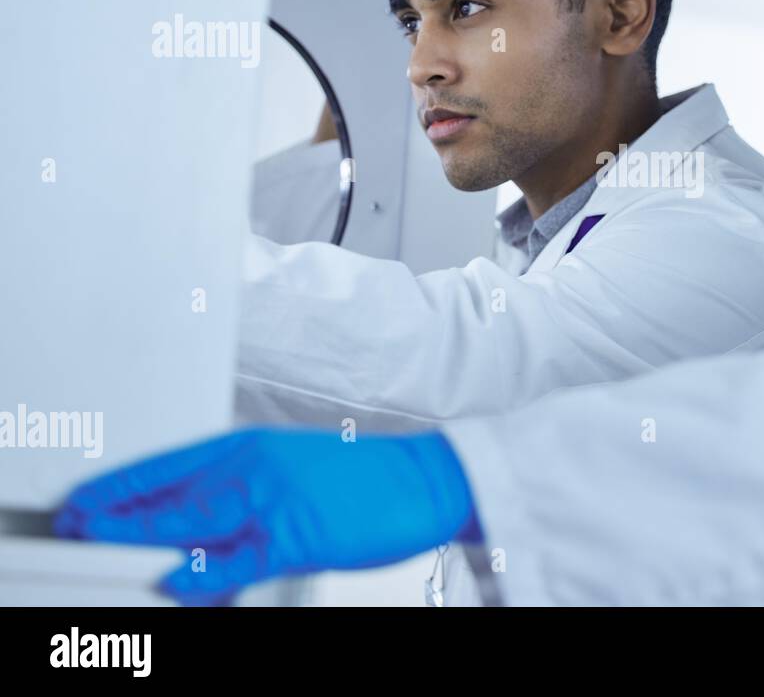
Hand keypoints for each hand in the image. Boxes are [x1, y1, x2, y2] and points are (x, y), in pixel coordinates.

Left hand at [54, 428, 476, 604]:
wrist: (424, 479)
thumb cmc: (365, 479)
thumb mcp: (294, 470)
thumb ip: (244, 493)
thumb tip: (198, 529)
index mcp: (253, 447)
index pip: (169, 465)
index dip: (120, 486)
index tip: (84, 502)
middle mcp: (256, 467)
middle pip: (169, 492)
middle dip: (115, 512)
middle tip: (77, 525)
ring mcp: (274, 499)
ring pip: (189, 521)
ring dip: (141, 536)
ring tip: (103, 546)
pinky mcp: (297, 535)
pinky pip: (235, 560)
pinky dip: (201, 573)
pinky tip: (176, 579)